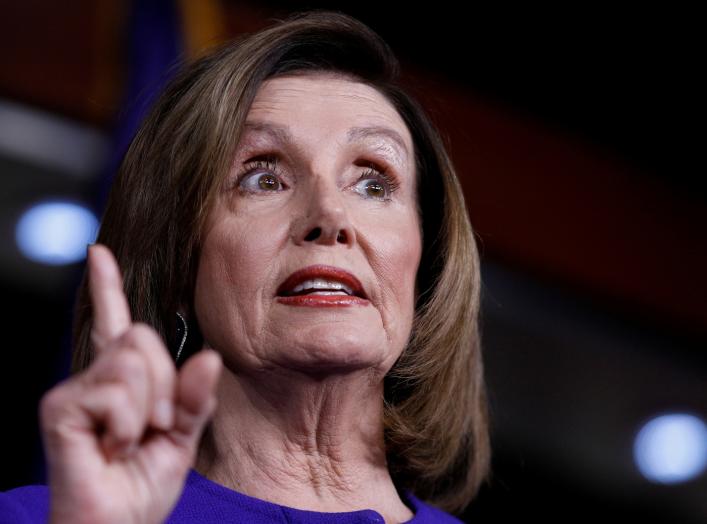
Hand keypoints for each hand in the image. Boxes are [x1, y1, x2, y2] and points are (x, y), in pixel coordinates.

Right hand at [39, 244, 221, 523]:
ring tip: (128, 441)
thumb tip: (207, 356)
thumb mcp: (182, 437)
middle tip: (153, 429)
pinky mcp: (60, 406)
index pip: (116, 323)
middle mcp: (95, 378)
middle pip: (143, 338)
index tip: (99, 252)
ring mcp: (75, 390)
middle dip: (165, 386)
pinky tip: (110, 449)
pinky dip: (129, 426)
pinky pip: (117, 392)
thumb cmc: (141, 486)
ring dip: (149, 409)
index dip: (106, 287)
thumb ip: (195, 397)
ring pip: (134, 361)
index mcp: (123, 382)